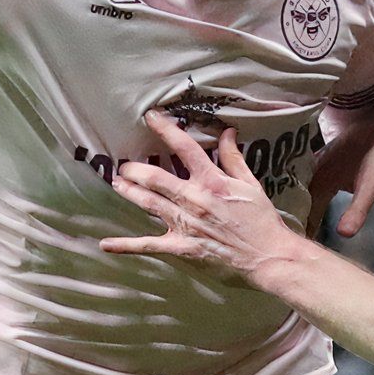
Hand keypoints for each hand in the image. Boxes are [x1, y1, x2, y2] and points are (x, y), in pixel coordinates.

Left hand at [99, 113, 307, 284]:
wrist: (268, 256)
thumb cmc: (261, 220)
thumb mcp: (250, 184)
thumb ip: (233, 158)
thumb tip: (226, 132)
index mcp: (212, 181)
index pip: (185, 148)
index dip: (165, 130)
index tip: (150, 117)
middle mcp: (194, 199)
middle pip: (156, 177)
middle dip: (136, 169)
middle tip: (124, 164)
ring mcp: (185, 224)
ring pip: (149, 203)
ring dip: (129, 192)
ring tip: (117, 184)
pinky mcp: (182, 247)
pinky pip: (149, 245)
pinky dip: (126, 246)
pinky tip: (106, 245)